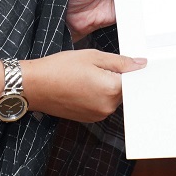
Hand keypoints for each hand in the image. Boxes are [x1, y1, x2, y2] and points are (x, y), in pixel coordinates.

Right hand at [19, 48, 146, 122]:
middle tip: (98, 66)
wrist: (34, 86)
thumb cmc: (59, 68)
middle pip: (124, 90)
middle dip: (117, 77)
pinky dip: (98, 95)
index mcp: (111, 89)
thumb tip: (140, 64)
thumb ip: (120, 61)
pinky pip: (102, 104)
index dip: (130, 70)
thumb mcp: (92, 56)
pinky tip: (83, 85)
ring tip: (87, 75)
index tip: (125, 64)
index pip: (134, 80)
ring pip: (112, 97)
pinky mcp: (89, 119)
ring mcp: (98, 115)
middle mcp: (107, 107)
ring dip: (107, 86)